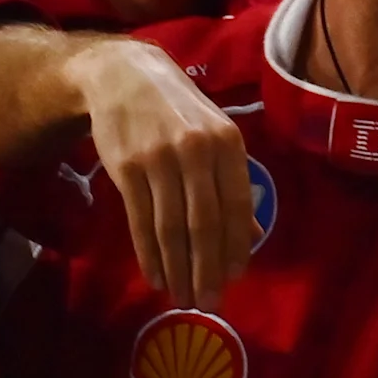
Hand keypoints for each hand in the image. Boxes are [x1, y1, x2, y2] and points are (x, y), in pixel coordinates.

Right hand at [71, 37, 253, 309]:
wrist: (124, 76)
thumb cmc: (180, 113)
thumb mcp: (217, 137)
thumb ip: (235, 183)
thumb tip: (254, 234)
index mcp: (229, 143)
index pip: (237, 206)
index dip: (235, 247)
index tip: (235, 279)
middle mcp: (197, 152)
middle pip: (204, 223)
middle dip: (207, 269)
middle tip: (208, 301)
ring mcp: (158, 160)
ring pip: (171, 227)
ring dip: (177, 267)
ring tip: (182, 296)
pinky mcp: (125, 168)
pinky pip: (139, 220)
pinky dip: (149, 252)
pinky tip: (155, 274)